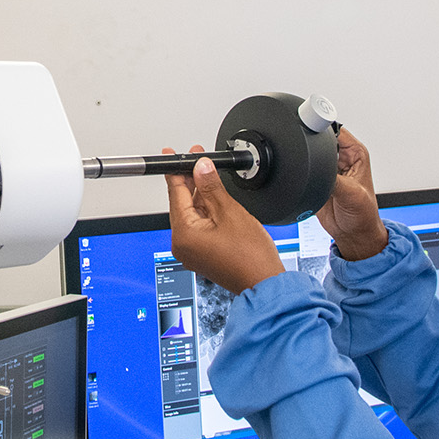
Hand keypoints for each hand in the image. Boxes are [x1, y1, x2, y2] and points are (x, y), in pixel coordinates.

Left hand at [163, 146, 287, 294]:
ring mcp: (191, 252)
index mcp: (184, 234)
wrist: (264, 282)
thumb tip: (201, 167)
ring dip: (199, 196)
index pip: (175, 193)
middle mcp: (182, 245)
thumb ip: (212, 186)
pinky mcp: (202, 255)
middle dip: (190, 181)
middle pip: (181, 204)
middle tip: (198, 161)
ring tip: (209, 177)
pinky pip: (198, 227)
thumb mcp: (230, 211)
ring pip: (191, 215)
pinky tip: (214, 200)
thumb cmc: (251, 256)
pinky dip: (205, 212)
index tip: (174, 156)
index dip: (177, 170)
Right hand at [316, 127, 387, 260]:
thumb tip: (319, 168)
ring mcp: (328, 168)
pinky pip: (304, 169)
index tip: (309, 128)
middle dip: (310, 143)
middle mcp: (342, 158)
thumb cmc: (363, 215)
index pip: (336, 130)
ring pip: (310, 153)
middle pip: (319, 139)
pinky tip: (304, 179)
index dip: (322, 128)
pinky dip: (300, 172)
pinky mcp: (317, 180)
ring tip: (306, 169)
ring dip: (305, 159)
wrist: (352, 235)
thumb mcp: (352, 195)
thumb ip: (334, 180)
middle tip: (304, 152)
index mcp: (355, 153)